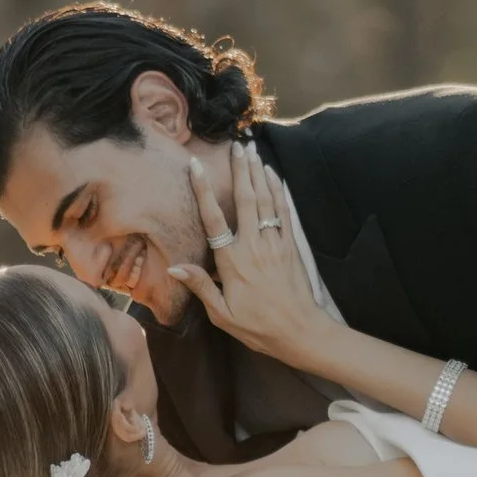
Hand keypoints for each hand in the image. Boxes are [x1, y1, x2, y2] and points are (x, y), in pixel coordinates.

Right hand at [168, 140, 330, 368]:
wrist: (301, 332)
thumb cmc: (259, 327)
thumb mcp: (223, 314)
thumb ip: (200, 286)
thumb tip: (175, 266)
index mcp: (233, 262)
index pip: (214, 220)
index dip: (203, 191)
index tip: (195, 167)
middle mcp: (254, 246)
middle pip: (245, 199)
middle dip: (240, 170)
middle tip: (236, 145)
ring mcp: (275, 243)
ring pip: (266, 200)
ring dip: (258, 173)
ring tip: (252, 151)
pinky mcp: (290, 246)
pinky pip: (283, 212)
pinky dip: (278, 190)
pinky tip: (273, 175)